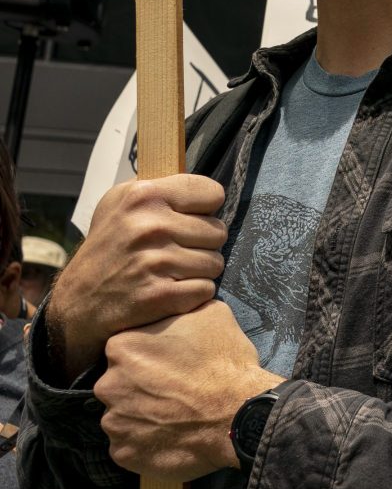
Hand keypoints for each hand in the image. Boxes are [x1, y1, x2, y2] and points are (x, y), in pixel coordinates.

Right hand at [48, 174, 226, 379]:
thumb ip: (162, 189)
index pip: (213, 193)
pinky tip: (170, 290)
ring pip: (215, 263)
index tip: (189, 218)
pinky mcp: (159, 295)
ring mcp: (155, 262)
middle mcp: (149, 226)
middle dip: (202, 243)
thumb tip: (203, 187)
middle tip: (175, 250)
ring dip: (199, 270)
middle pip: (219, 231)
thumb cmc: (108, 247)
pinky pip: (206, 290)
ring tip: (171, 270)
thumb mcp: (121, 204)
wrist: (76, 301)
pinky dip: (193, 294)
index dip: (205, 208)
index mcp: (143, 196)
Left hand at [96, 300, 281, 479]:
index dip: (150, 356)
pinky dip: (146, 442)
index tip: (171, 363)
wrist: (238, 413)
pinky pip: (129, 445)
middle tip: (174, 390)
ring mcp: (113, 422)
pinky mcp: (123, 453)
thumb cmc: (224, 362)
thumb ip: (182, 311)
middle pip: (119, 383)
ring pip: (122, 416)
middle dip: (142, 387)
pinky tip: (172, 436)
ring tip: (176, 416)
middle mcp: (107, 384)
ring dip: (143, 415)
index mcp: (122, 346)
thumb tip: (181, 306)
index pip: (125, 349)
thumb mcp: (211, 315)